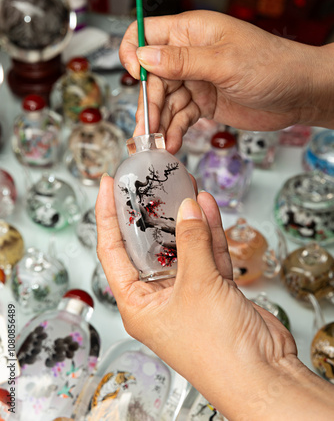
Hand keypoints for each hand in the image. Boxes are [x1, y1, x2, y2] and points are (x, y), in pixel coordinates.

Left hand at [95, 175, 332, 419]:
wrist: (264, 374)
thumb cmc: (219, 352)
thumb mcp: (197, 286)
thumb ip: (191, 242)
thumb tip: (187, 208)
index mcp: (138, 303)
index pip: (112, 251)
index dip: (107, 216)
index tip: (106, 187)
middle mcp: (159, 297)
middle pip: (148, 245)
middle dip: (152, 213)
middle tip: (149, 183)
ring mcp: (188, 292)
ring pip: (181, 246)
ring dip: (184, 217)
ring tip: (181, 185)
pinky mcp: (215, 289)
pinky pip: (207, 253)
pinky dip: (209, 231)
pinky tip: (207, 207)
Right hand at [119, 10, 333, 153]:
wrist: (300, 94)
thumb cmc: (271, 65)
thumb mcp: (224, 62)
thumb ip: (183, 61)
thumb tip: (143, 57)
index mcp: (190, 32)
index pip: (145, 34)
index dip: (134, 53)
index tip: (136, 76)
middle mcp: (188, 54)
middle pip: (152, 78)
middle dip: (148, 104)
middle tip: (146, 131)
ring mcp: (196, 80)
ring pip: (165, 101)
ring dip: (159, 123)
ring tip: (157, 145)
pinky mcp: (204, 103)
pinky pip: (181, 116)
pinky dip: (174, 130)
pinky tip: (171, 143)